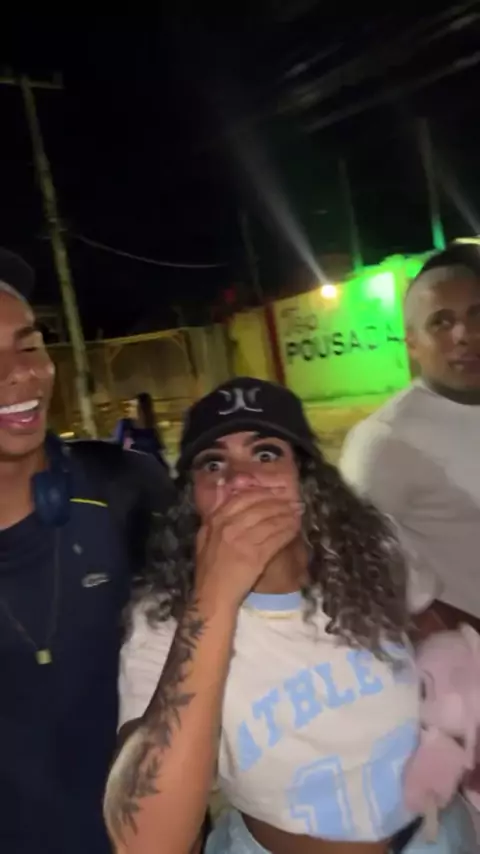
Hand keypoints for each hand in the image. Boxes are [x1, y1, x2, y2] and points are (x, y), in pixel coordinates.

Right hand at [194, 488, 302, 610]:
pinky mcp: (254, 556)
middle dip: (279, 504)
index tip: (275, 493)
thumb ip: (217, 521)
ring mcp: (242, 540)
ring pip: (270, 521)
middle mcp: (228, 526)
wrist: (212, 596)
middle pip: (260, 507)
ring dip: (287, 516)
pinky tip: (295, 529)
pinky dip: (287, 532)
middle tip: (293, 502)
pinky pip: (275, 539)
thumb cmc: (209, 570)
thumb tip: (232, 505)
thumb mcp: (205, 539)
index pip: (243, 498)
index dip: (263, 494)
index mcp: (216, 520)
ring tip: (298, 513)